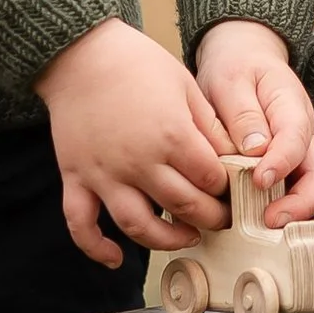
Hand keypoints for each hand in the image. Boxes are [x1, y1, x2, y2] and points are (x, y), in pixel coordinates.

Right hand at [39, 19, 229, 268]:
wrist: (80, 52)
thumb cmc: (136, 62)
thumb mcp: (185, 86)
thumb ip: (210, 126)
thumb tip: (237, 156)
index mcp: (171, 135)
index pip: (211, 180)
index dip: (229, 189)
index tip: (236, 190)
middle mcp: (138, 162)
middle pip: (184, 207)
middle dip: (210, 218)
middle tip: (222, 218)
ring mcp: (104, 174)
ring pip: (139, 226)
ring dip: (167, 240)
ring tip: (186, 237)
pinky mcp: (75, 177)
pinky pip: (81, 223)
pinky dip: (95, 247)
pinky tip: (115, 259)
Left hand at [193, 20, 313, 219]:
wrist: (242, 57)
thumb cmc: (236, 67)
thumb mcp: (230, 80)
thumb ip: (242, 114)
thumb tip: (255, 150)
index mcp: (291, 105)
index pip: (296, 137)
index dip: (282, 162)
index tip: (258, 180)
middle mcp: (302, 132)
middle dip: (301, 201)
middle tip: (271, 220)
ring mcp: (297, 151)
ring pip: (309, 186)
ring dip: (293, 210)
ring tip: (263, 227)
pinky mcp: (284, 165)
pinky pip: (290, 190)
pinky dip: (279, 208)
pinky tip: (253, 221)